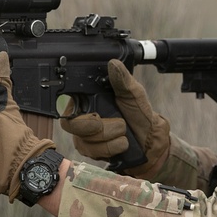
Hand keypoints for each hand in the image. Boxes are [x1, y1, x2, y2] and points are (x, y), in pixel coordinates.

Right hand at [60, 59, 170, 174]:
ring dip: (111, 138)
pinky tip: (120, 143)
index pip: (68, 102)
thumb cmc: (138, 113)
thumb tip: (114, 64)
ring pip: (85, 140)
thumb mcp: (134, 93)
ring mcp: (82, 135)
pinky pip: (93, 152)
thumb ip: (123, 80)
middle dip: (102, 127)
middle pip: (74, 125)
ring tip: (123, 132)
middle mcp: (79, 116)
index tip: (97, 115)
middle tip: (120, 123)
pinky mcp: (88, 151)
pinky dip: (112, 148)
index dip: (78, 109)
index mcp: (87, 98)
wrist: (148, 139)